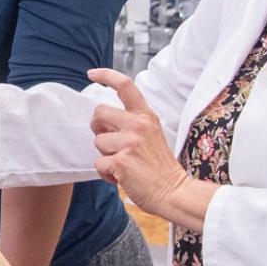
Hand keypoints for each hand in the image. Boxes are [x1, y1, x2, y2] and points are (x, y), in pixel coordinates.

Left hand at [88, 68, 194, 220]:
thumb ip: (131, 123)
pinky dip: (106, 173)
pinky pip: (99, 163)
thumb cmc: (159, 166)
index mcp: (146, 116)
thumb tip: (103, 121)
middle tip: (109, 141)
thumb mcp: (151, 135)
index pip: (125, 86)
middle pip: (99, 112)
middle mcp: (138, 125)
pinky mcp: (121, 162)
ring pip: (98, 142)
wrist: (174, 191)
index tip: (92, 74)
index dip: (106, 76)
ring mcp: (129, 143)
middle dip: (98, 127)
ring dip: (105, 155)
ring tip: (124, 164)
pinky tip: (122, 177)